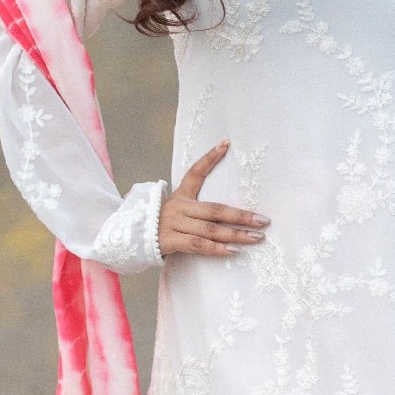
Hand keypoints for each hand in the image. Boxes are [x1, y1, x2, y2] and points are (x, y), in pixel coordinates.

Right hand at [157, 140, 269, 256]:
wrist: (131, 238)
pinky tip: (234, 250)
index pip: (195, 172)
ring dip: (235, 234)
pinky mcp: (170, 241)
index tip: (226, 144)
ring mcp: (174, 224)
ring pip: (209, 229)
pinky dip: (216, 249)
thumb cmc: (163, 224)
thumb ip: (197, 209)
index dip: (210, 158)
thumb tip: (230, 211)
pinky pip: (197, 245)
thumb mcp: (177, 209)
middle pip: (214, 210)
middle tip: (264, 220)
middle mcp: (178, 207)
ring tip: (256, 238)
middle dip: (241, 216)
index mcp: (180, 195)